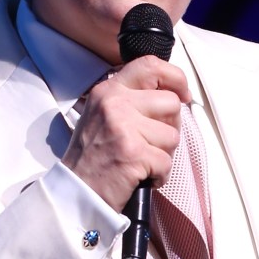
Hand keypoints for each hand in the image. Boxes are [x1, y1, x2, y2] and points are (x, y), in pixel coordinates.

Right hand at [62, 56, 188, 210]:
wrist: (76, 193)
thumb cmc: (93, 159)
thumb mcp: (103, 116)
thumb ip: (132, 101)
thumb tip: (174, 96)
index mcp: (109, 90)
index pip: (150, 66)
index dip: (175, 77)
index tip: (183, 94)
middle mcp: (115, 103)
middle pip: (171, 103)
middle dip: (171, 126)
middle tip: (154, 143)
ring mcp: (124, 127)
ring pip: (172, 135)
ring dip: (164, 154)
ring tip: (142, 162)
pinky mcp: (134, 153)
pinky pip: (167, 162)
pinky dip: (159, 175)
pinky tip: (142, 177)